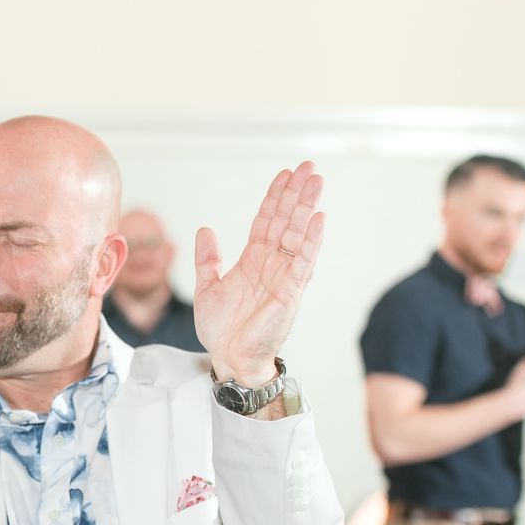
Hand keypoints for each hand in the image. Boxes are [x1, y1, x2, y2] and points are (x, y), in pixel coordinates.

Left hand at [194, 162, 324, 383]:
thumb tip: (205, 229)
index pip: (266, 220)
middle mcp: (271, 263)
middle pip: (286, 220)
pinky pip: (303, 261)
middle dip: (296, 193)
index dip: (275, 197)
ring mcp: (283, 275)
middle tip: (309, 167)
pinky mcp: (291, 290)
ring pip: (297, 233)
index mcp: (252, 260)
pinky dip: (311, 240)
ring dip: (307, 207)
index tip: (284, 174)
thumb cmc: (221, 330)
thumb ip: (207, 259)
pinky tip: (318, 219)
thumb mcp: (206, 288)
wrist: (230, 358)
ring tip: (317, 181)